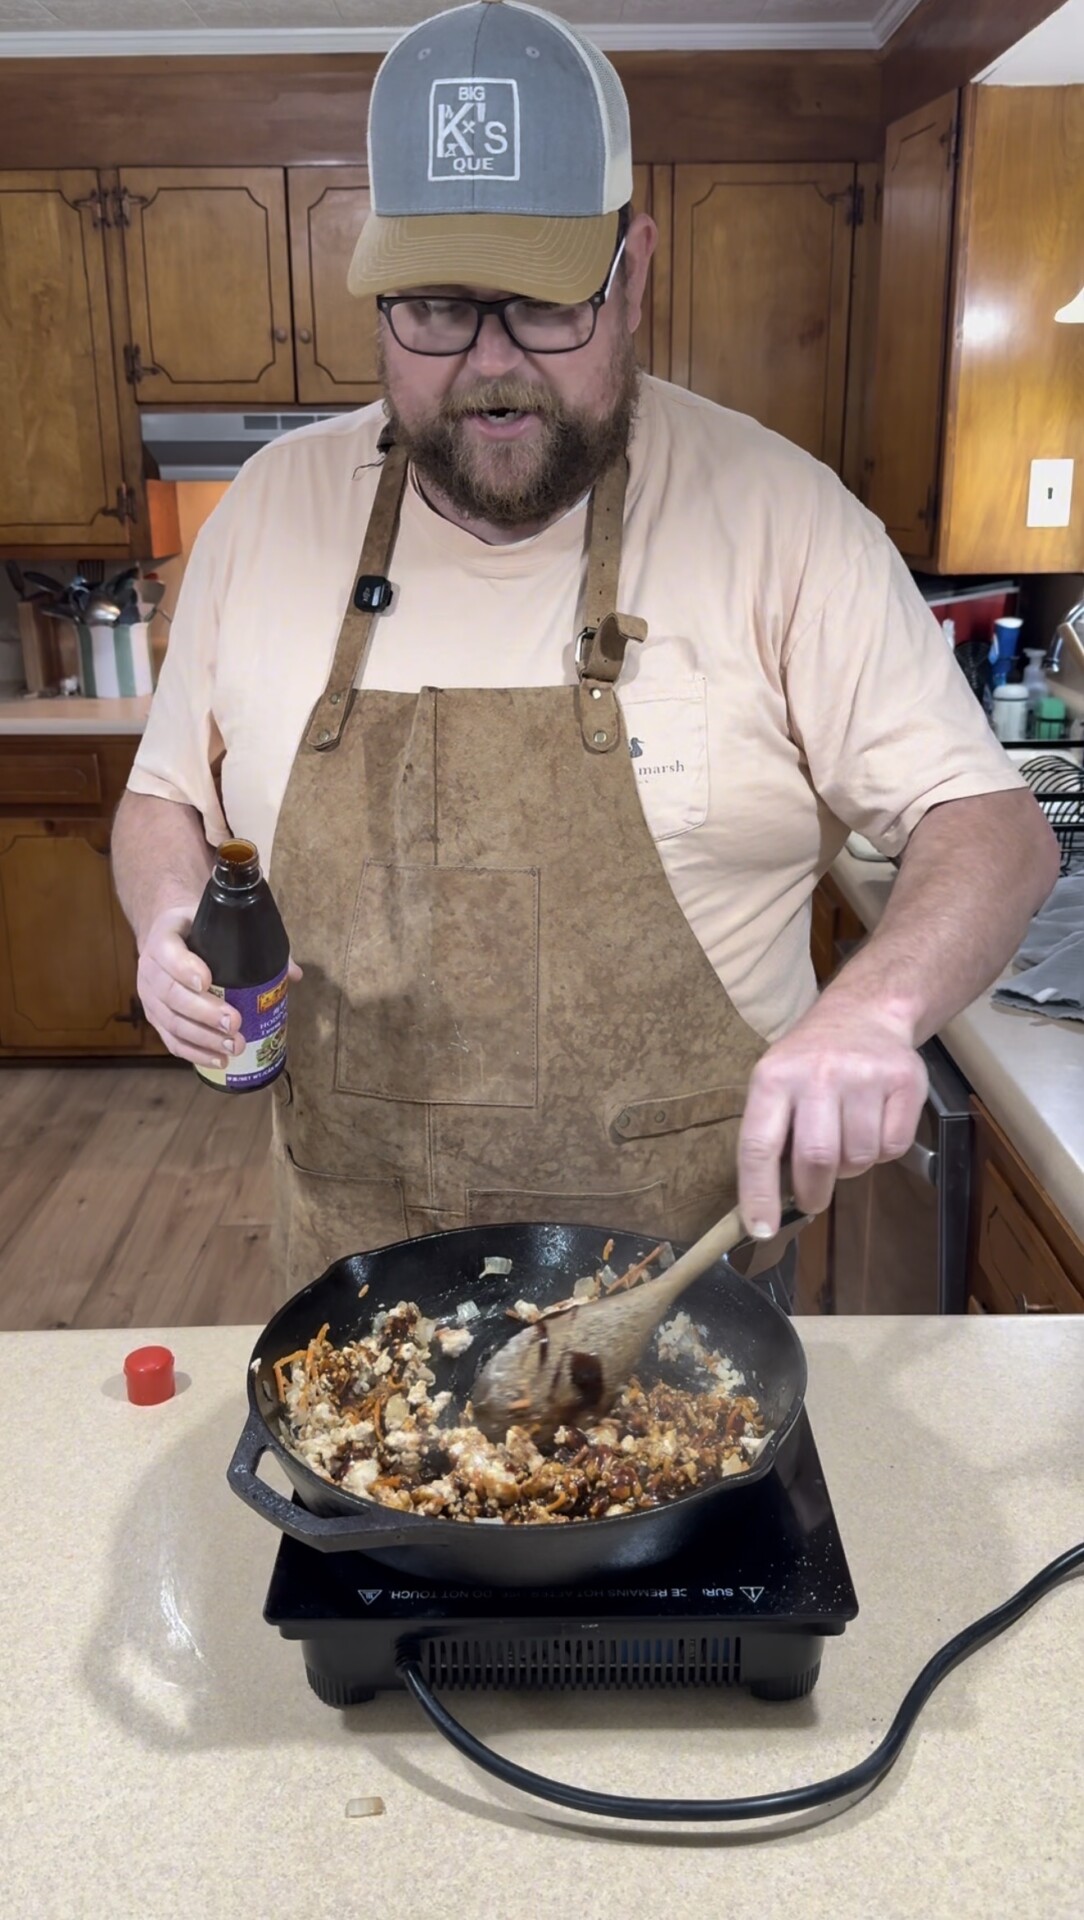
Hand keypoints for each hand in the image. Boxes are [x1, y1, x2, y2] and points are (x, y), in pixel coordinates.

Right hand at [137, 904, 301, 1069]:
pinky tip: (219, 1060)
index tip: (207, 981)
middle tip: (234, 1022)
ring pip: (171, 1022)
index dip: (185, 968)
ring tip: (234, 1046)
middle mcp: (151, 968)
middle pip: (171, 994)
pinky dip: (195, 1053)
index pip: (169, 952)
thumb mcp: (219, 923)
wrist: (165, 935)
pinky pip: (171, 1040)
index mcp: (164, 936)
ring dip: (203, 1038)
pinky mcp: (155, 1019)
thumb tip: (293, 974)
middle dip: (204, 1012)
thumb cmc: (198, 929)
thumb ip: (254, 942)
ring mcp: (149, 996)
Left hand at [737, 999, 927, 1235]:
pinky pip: (892, 1147)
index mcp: (773, 1077)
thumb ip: (772, 1133)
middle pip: (816, 1158)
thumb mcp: (776, 1082)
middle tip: (812, 1199)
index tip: (761, 1229)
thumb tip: (767, 1204)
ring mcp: (864, 1075)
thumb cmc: (810, 1061)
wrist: (864, 1013)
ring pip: (858, 1158)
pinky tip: (873, 1123)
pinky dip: (882, 1152)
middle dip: (813, 1192)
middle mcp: (817, 1073)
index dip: (758, 1194)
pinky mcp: (905, 1080)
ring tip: (845, 1139)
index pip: (758, 1145)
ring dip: (851, 1166)